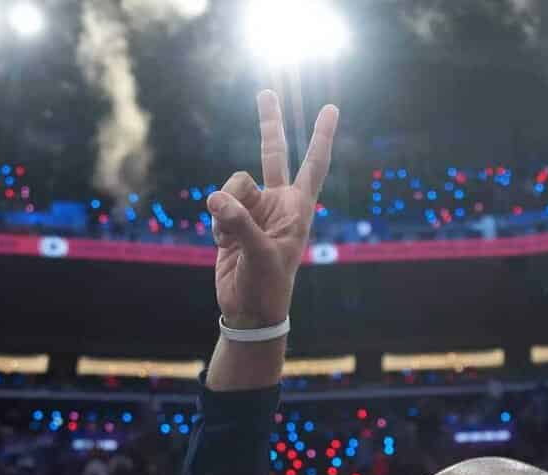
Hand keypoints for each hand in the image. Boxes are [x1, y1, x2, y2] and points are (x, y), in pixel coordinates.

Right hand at [208, 91, 338, 328]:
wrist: (248, 310)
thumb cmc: (267, 286)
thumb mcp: (259, 255)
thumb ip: (239, 223)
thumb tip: (216, 199)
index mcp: (298, 209)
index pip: (313, 165)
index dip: (321, 136)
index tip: (331, 108)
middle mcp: (277, 203)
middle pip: (272, 154)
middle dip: (269, 123)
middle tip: (267, 91)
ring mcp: (253, 210)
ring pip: (232, 185)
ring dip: (225, 210)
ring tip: (231, 239)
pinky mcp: (231, 220)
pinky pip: (217, 206)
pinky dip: (216, 225)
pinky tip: (225, 246)